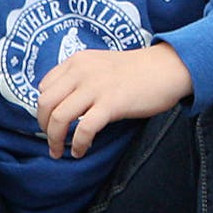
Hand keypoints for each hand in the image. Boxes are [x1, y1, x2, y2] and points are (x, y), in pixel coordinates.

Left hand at [36, 43, 192, 158]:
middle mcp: (82, 72)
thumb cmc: (139, 70)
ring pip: (59, 117)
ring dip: (55, 139)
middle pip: (45, 103)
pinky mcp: (112, 104)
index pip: (44, 87)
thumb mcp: (102, 64)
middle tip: (52, 139)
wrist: (169, 68)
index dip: (44, 108)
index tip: (51, 121)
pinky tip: (81, 151)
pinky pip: (84, 129)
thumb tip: (64, 105)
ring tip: (59, 151)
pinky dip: (78, 144)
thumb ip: (81, 78)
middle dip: (43, 126)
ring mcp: (96, 87)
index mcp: (78, 61)